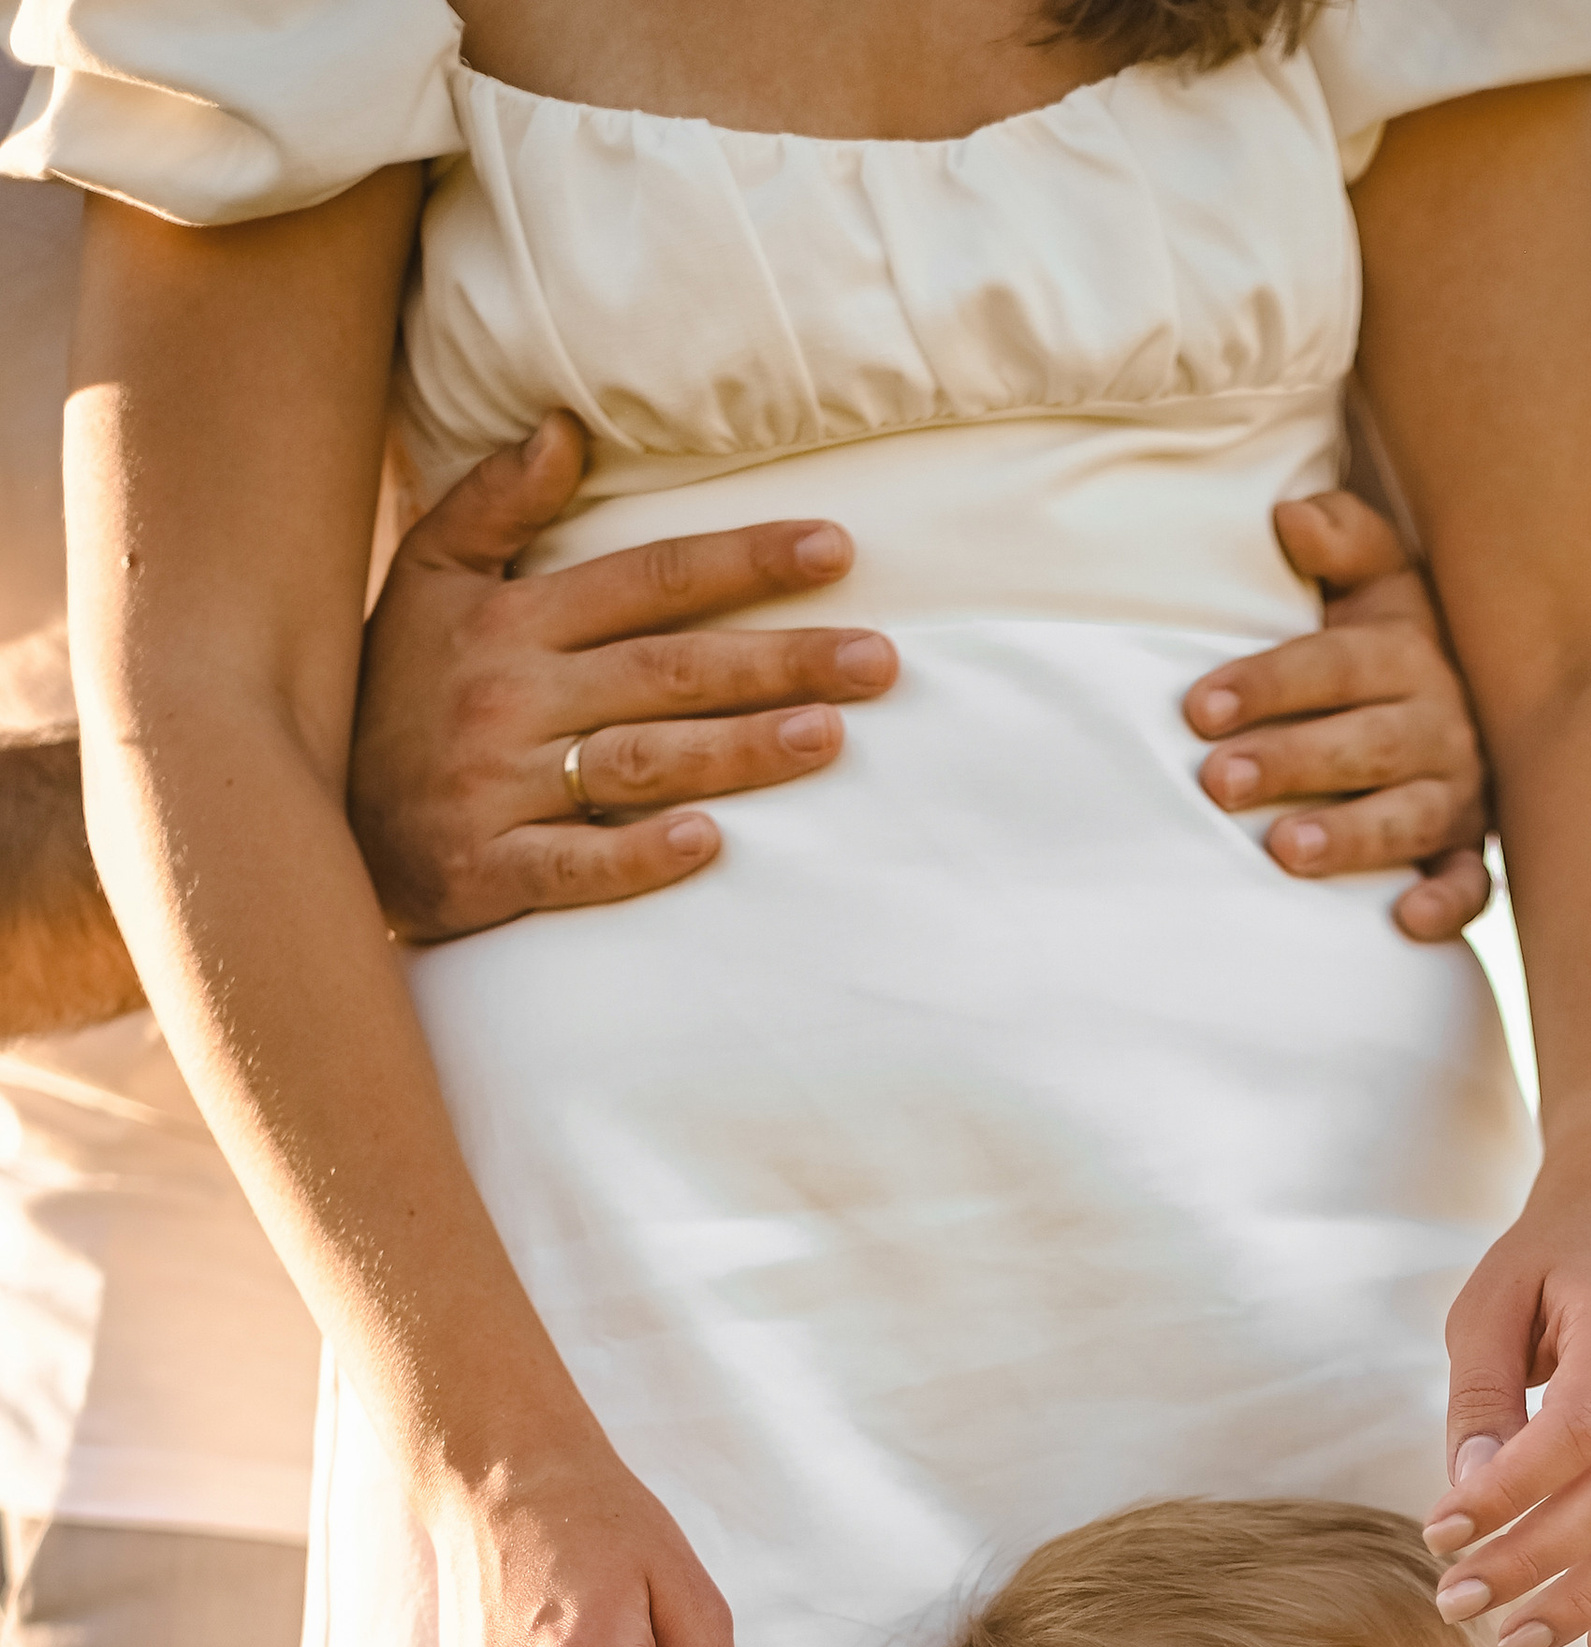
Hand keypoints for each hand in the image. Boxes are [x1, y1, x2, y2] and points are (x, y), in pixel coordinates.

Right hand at [350, 411, 898, 939]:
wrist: (307, 816)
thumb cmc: (391, 695)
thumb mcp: (426, 583)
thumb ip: (493, 506)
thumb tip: (564, 428)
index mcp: (512, 621)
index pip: (651, 579)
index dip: (744, 561)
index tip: (838, 548)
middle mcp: (512, 697)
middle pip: (669, 671)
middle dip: (778, 662)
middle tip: (879, 660)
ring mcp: (500, 787)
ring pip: (641, 762)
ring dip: (737, 751)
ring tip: (828, 736)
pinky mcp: (488, 870)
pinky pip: (575, 864)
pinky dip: (639, 855)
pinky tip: (710, 843)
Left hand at [1184, 490, 1491, 943]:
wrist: (1491, 702)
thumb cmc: (1394, 647)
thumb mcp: (1379, 581)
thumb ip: (1343, 539)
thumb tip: (1289, 516)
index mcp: (1409, 655)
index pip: (1334, 667)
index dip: (1269, 684)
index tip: (1199, 709)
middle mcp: (1440, 724)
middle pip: (1364, 743)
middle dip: (1292, 762)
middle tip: (1218, 782)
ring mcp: (1457, 792)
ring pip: (1409, 817)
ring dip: (1350, 836)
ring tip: (1285, 851)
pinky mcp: (1468, 849)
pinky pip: (1471, 883)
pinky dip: (1445, 903)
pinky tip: (1405, 920)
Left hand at [1425, 1164, 1590, 1646]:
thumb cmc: (1547, 1269)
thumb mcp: (1486, 1306)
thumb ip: (1479, 1396)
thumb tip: (1470, 1494)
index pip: (1575, 1432)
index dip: (1508, 1496)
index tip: (1438, 1536)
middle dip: (1535, 1563)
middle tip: (1457, 1604)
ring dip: (1589, 1601)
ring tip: (1514, 1641)